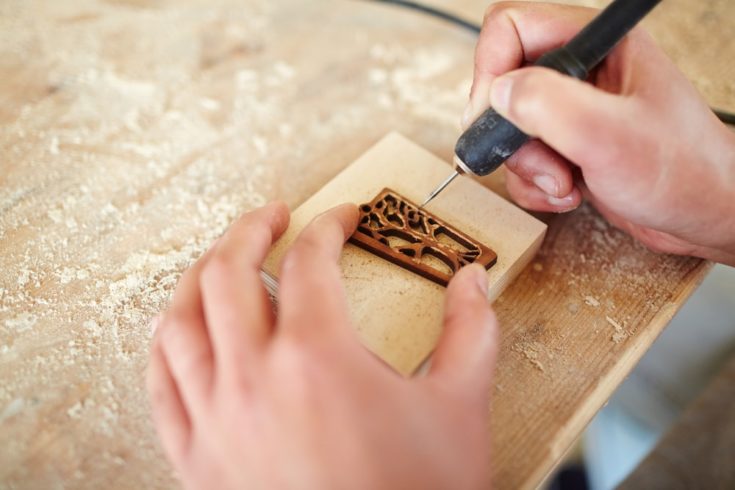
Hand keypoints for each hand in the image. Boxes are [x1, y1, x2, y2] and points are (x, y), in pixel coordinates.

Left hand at [147, 202, 497, 489]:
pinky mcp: (197, 460)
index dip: (329, 227)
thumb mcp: (459, 407)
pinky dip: (166, 346)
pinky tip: (180, 333)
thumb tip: (471, 282)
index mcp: (317, 357)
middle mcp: (253, 379)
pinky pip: (162, 386)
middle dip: (250, 230)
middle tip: (271, 216)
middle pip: (228, 273)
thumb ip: (469, 332)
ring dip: (198, 278)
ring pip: (179, 323)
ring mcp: (216, 420)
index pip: (310, 262)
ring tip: (219, 261)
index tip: (342, 219)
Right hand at [465, 2, 734, 264]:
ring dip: (528, 167)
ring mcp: (572, 112)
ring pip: (509, 129)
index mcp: (597, 45)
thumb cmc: (682, 171)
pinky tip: (569, 194)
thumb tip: (498, 93)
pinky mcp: (568, 146)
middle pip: (504, 84)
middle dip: (514, 134)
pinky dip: (536, 186)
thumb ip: (549, 105)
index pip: (513, 27)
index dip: (492, 70)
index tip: (495, 115)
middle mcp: (581, 72)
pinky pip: (523, 161)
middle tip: (542, 161)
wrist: (704, 216)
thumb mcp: (610, 135)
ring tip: (565, 183)